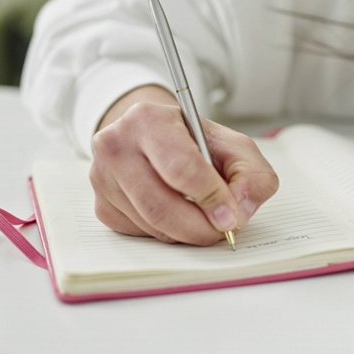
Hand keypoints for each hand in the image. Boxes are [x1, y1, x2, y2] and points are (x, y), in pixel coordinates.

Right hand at [89, 86, 278, 244]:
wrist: (155, 139)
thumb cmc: (195, 143)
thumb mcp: (233, 146)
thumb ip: (251, 174)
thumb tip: (241, 211)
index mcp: (148, 119)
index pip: (181, 167)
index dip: (211, 197)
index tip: (231, 216)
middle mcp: (116, 145)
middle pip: (160, 205)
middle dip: (199, 226)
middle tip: (222, 230)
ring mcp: (103, 177)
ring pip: (151, 224)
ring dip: (186, 233)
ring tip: (205, 219)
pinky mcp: (102, 206)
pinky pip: (140, 233)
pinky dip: (167, 233)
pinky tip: (178, 214)